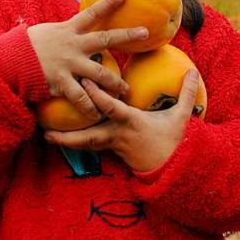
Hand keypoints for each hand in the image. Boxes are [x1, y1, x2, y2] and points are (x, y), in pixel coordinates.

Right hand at [27, 0, 145, 118]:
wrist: (7, 61)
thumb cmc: (26, 47)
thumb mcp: (45, 32)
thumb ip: (61, 32)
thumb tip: (64, 24)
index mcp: (69, 30)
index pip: (91, 12)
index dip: (109, 2)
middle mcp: (73, 45)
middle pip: (106, 38)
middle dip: (127, 35)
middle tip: (146, 33)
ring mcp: (69, 64)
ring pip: (100, 74)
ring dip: (116, 83)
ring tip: (126, 91)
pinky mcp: (61, 82)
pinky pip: (81, 98)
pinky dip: (91, 107)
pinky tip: (98, 114)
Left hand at [43, 68, 201, 172]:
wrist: (172, 169)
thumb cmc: (174, 140)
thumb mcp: (182, 116)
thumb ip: (186, 93)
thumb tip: (193, 71)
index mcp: (133, 123)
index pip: (112, 109)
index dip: (98, 97)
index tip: (83, 82)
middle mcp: (118, 135)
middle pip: (90, 135)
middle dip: (69, 134)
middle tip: (47, 129)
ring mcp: (113, 145)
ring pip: (86, 144)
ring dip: (66, 141)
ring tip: (46, 136)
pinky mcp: (111, 151)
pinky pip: (91, 146)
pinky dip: (76, 142)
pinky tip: (61, 138)